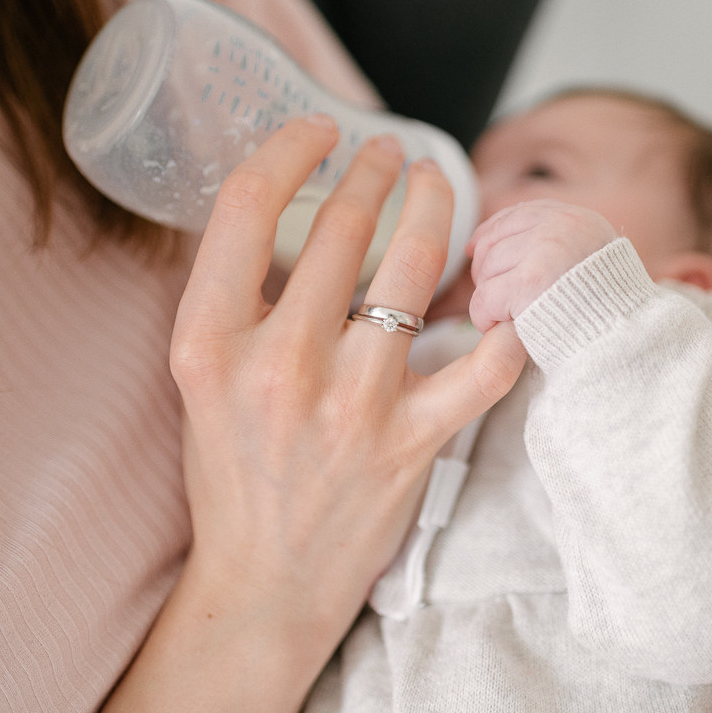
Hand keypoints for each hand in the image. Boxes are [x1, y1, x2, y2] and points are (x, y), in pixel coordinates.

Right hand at [96, 118, 527, 712]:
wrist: (265, 581)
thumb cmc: (232, 473)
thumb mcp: (201, 379)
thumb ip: (238, 300)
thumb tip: (290, 214)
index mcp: (209, 343)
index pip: (248, 208)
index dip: (290, 148)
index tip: (319, 130)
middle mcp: (280, 365)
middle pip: (343, 228)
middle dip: (373, 171)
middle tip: (390, 152)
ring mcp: (354, 404)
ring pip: (413, 272)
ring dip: (433, 211)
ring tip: (436, 183)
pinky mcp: (413, 441)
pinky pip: (484, 366)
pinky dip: (507, 325)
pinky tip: (510, 291)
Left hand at [465, 199, 616, 331]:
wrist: (621, 341)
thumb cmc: (601, 312)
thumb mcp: (586, 261)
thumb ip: (547, 244)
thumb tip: (477, 242)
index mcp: (576, 220)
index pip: (517, 215)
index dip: (491, 236)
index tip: (477, 253)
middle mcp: (561, 226)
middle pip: (494, 242)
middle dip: (487, 272)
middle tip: (499, 299)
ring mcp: (545, 252)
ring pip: (486, 271)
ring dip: (490, 299)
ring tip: (508, 316)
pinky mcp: (530, 284)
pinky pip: (484, 298)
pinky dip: (485, 318)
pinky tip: (499, 326)